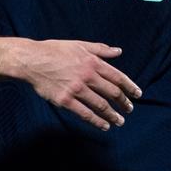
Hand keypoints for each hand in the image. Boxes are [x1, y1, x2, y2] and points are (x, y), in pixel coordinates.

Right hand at [21, 40, 140, 130]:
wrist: (33, 60)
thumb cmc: (56, 50)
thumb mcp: (81, 45)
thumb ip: (101, 49)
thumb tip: (118, 51)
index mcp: (93, 62)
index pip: (118, 77)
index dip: (130, 87)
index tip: (137, 94)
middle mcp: (88, 76)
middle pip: (112, 93)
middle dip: (123, 102)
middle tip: (129, 109)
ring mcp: (77, 89)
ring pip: (100, 105)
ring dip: (112, 115)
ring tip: (120, 121)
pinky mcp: (65, 100)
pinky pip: (84, 113)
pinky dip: (96, 121)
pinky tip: (104, 126)